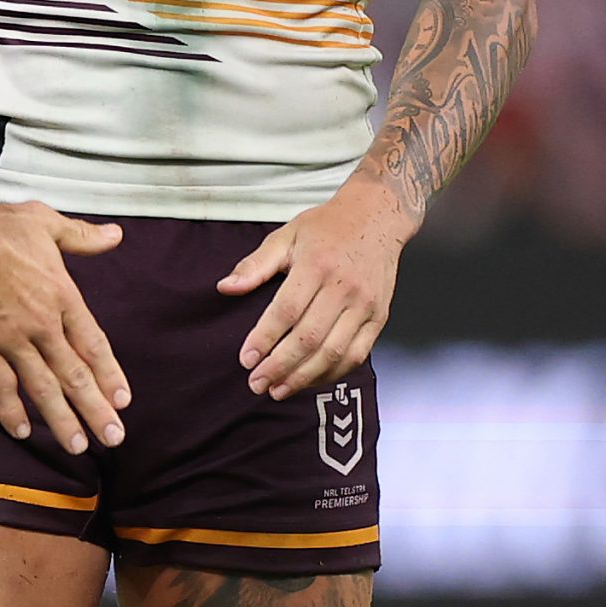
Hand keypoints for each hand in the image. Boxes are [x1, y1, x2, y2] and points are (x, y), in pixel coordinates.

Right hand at [0, 200, 129, 454]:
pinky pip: (0, 385)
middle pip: (75, 375)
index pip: (94, 344)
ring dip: (62, 419)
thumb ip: (82, 237)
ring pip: (43, 387)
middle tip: (113, 437)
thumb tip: (115, 235)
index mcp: (62, 296)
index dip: (109, 375)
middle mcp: (42, 324)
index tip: (122, 400)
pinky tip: (21, 430)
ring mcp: (11, 339)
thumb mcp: (47, 223)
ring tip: (78, 445)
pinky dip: (11, 409)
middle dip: (96, 410)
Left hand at [219, 178, 415, 399]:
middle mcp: (344, 288)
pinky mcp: (380, 318)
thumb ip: (255, 265)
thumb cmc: (327, 227)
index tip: (246, 360)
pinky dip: (333, 373)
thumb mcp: (286, 236)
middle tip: (257, 384)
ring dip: (304, 377)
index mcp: (316, 266)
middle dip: (280, 367)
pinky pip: (356, 354)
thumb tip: (225, 287)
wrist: (377, 217)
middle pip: (309, 338)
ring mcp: (365, 306)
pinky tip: (310, 380)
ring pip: (334, 352)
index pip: (286, 311)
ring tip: (279, 389)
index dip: (264, 339)